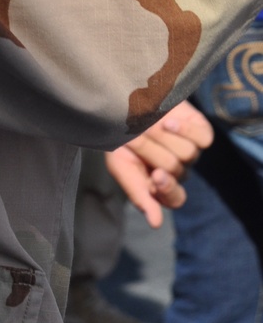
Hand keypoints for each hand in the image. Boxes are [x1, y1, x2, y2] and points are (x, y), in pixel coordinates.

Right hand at [105, 101, 213, 226]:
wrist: (123, 98)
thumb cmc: (118, 136)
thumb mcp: (120, 165)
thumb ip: (138, 193)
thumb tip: (156, 224)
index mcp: (161, 184)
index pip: (174, 199)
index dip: (167, 188)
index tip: (155, 175)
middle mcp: (179, 169)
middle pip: (177, 171)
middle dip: (153, 150)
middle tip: (135, 135)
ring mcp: (191, 150)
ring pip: (190, 155)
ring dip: (164, 137)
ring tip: (148, 122)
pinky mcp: (200, 130)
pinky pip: (203, 139)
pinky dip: (185, 130)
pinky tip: (169, 120)